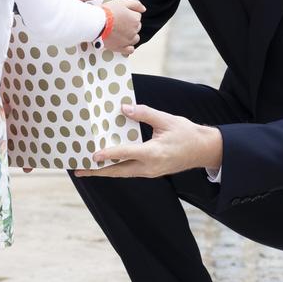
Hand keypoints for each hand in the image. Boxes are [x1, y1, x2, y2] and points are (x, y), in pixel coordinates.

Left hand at [75, 104, 222, 177]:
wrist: (203, 150)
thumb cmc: (187, 134)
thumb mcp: (167, 120)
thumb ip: (145, 113)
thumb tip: (125, 108)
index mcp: (154, 153)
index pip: (126, 153)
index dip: (109, 153)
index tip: (93, 155)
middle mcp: (149, 167)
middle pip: (118, 171)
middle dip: (98, 171)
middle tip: (79, 170)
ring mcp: (150, 172)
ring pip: (123, 173)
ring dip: (105, 172)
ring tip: (88, 169)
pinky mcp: (151, 172)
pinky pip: (130, 171)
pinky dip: (117, 168)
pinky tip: (107, 164)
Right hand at [102, 0, 144, 55]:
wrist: (96, 23)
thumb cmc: (108, 12)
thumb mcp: (122, 2)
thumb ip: (136, 4)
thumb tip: (143, 9)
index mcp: (135, 19)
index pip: (137, 16)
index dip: (129, 14)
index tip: (121, 14)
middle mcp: (134, 30)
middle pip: (136, 27)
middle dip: (130, 24)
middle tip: (118, 22)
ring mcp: (128, 40)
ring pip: (135, 38)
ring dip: (130, 35)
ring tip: (120, 32)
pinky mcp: (121, 47)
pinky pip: (130, 50)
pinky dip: (128, 47)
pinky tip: (123, 42)